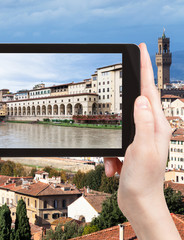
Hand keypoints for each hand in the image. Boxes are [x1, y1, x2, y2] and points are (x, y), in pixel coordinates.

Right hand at [104, 43, 179, 238]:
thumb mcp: (141, 150)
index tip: (140, 49)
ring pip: (120, 126)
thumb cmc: (144, 181)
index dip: (145, 68)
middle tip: (125, 78)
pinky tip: (114, 169)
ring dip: (112, 145)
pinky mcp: (131, 148)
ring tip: (115, 165)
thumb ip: (142, 123)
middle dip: (127, 95)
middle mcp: (151, 129)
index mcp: (156, 126)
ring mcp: (141, 139)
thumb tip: (140, 99)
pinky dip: (110, 156)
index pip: (149, 91)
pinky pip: (114, 144)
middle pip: (137, 103)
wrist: (140, 203)